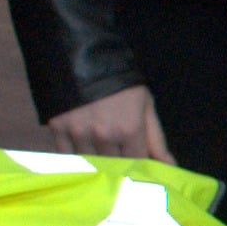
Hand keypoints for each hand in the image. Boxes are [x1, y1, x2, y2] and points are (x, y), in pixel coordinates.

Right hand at [46, 86, 169, 163]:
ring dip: (96, 162)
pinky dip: (75, 156)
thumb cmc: (121, 83)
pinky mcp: (58, 129)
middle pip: (112, 166)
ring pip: (89, 163)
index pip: (136, 163)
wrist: (84, 58)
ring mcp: (78, 133)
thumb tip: (168, 166)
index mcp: (129, 129)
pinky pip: (67, 155)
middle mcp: (103, 135)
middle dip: (118, 165)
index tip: (138, 166)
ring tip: (100, 152)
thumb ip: (156, 139)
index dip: (138, 166)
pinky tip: (81, 149)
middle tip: (119, 158)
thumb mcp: (145, 106)